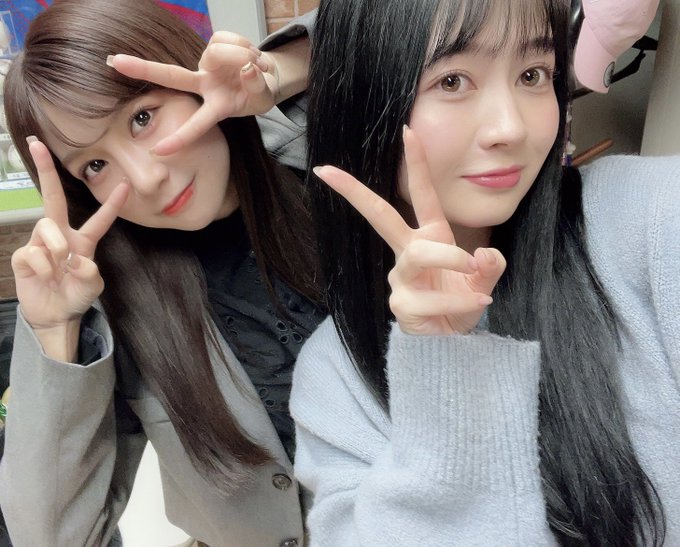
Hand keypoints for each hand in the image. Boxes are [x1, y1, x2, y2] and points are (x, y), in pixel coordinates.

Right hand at [11, 139, 127, 336]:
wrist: (55, 315)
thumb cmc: (76, 296)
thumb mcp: (92, 286)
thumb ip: (90, 273)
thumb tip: (75, 260)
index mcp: (83, 240)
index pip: (100, 219)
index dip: (112, 204)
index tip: (125, 184)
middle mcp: (60, 235)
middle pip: (53, 198)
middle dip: (46, 170)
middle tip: (37, 144)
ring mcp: (40, 243)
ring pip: (46, 228)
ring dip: (56, 248)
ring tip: (59, 270)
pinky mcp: (23, 255)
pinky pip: (34, 252)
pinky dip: (43, 267)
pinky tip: (45, 277)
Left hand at [109, 31, 275, 155]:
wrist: (266, 75)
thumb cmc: (258, 93)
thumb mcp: (262, 98)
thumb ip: (256, 86)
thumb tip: (247, 68)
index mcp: (215, 106)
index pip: (196, 124)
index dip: (180, 138)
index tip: (158, 151)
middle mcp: (204, 84)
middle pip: (173, 75)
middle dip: (145, 68)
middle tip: (115, 62)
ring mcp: (207, 64)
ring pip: (219, 51)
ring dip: (244, 55)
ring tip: (258, 65)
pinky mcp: (213, 44)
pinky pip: (227, 38)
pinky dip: (244, 43)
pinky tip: (251, 54)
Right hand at [313, 127, 505, 335]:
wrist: (451, 342)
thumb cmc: (462, 302)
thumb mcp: (483, 281)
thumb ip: (491, 266)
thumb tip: (485, 255)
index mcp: (430, 236)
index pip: (421, 195)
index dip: (416, 163)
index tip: (408, 130)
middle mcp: (409, 252)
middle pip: (379, 215)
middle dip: (354, 192)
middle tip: (328, 171)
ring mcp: (401, 277)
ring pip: (418, 254)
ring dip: (448, 259)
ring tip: (474, 274)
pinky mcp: (401, 304)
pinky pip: (432, 297)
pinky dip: (458, 300)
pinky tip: (476, 302)